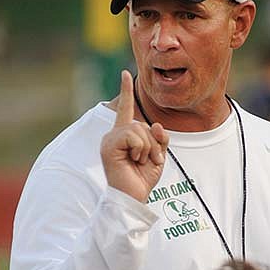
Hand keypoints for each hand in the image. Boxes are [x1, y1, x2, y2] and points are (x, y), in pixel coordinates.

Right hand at [100, 70, 168, 202]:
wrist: (132, 196)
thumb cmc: (142, 178)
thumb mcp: (158, 154)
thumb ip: (159, 138)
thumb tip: (156, 124)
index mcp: (125, 135)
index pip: (126, 109)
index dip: (126, 91)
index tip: (125, 73)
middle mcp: (115, 134)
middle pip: (143, 124)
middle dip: (154, 143)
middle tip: (149, 160)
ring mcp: (110, 139)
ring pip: (139, 129)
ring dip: (148, 148)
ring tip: (141, 162)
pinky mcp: (109, 145)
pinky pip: (133, 136)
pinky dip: (140, 149)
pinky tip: (134, 160)